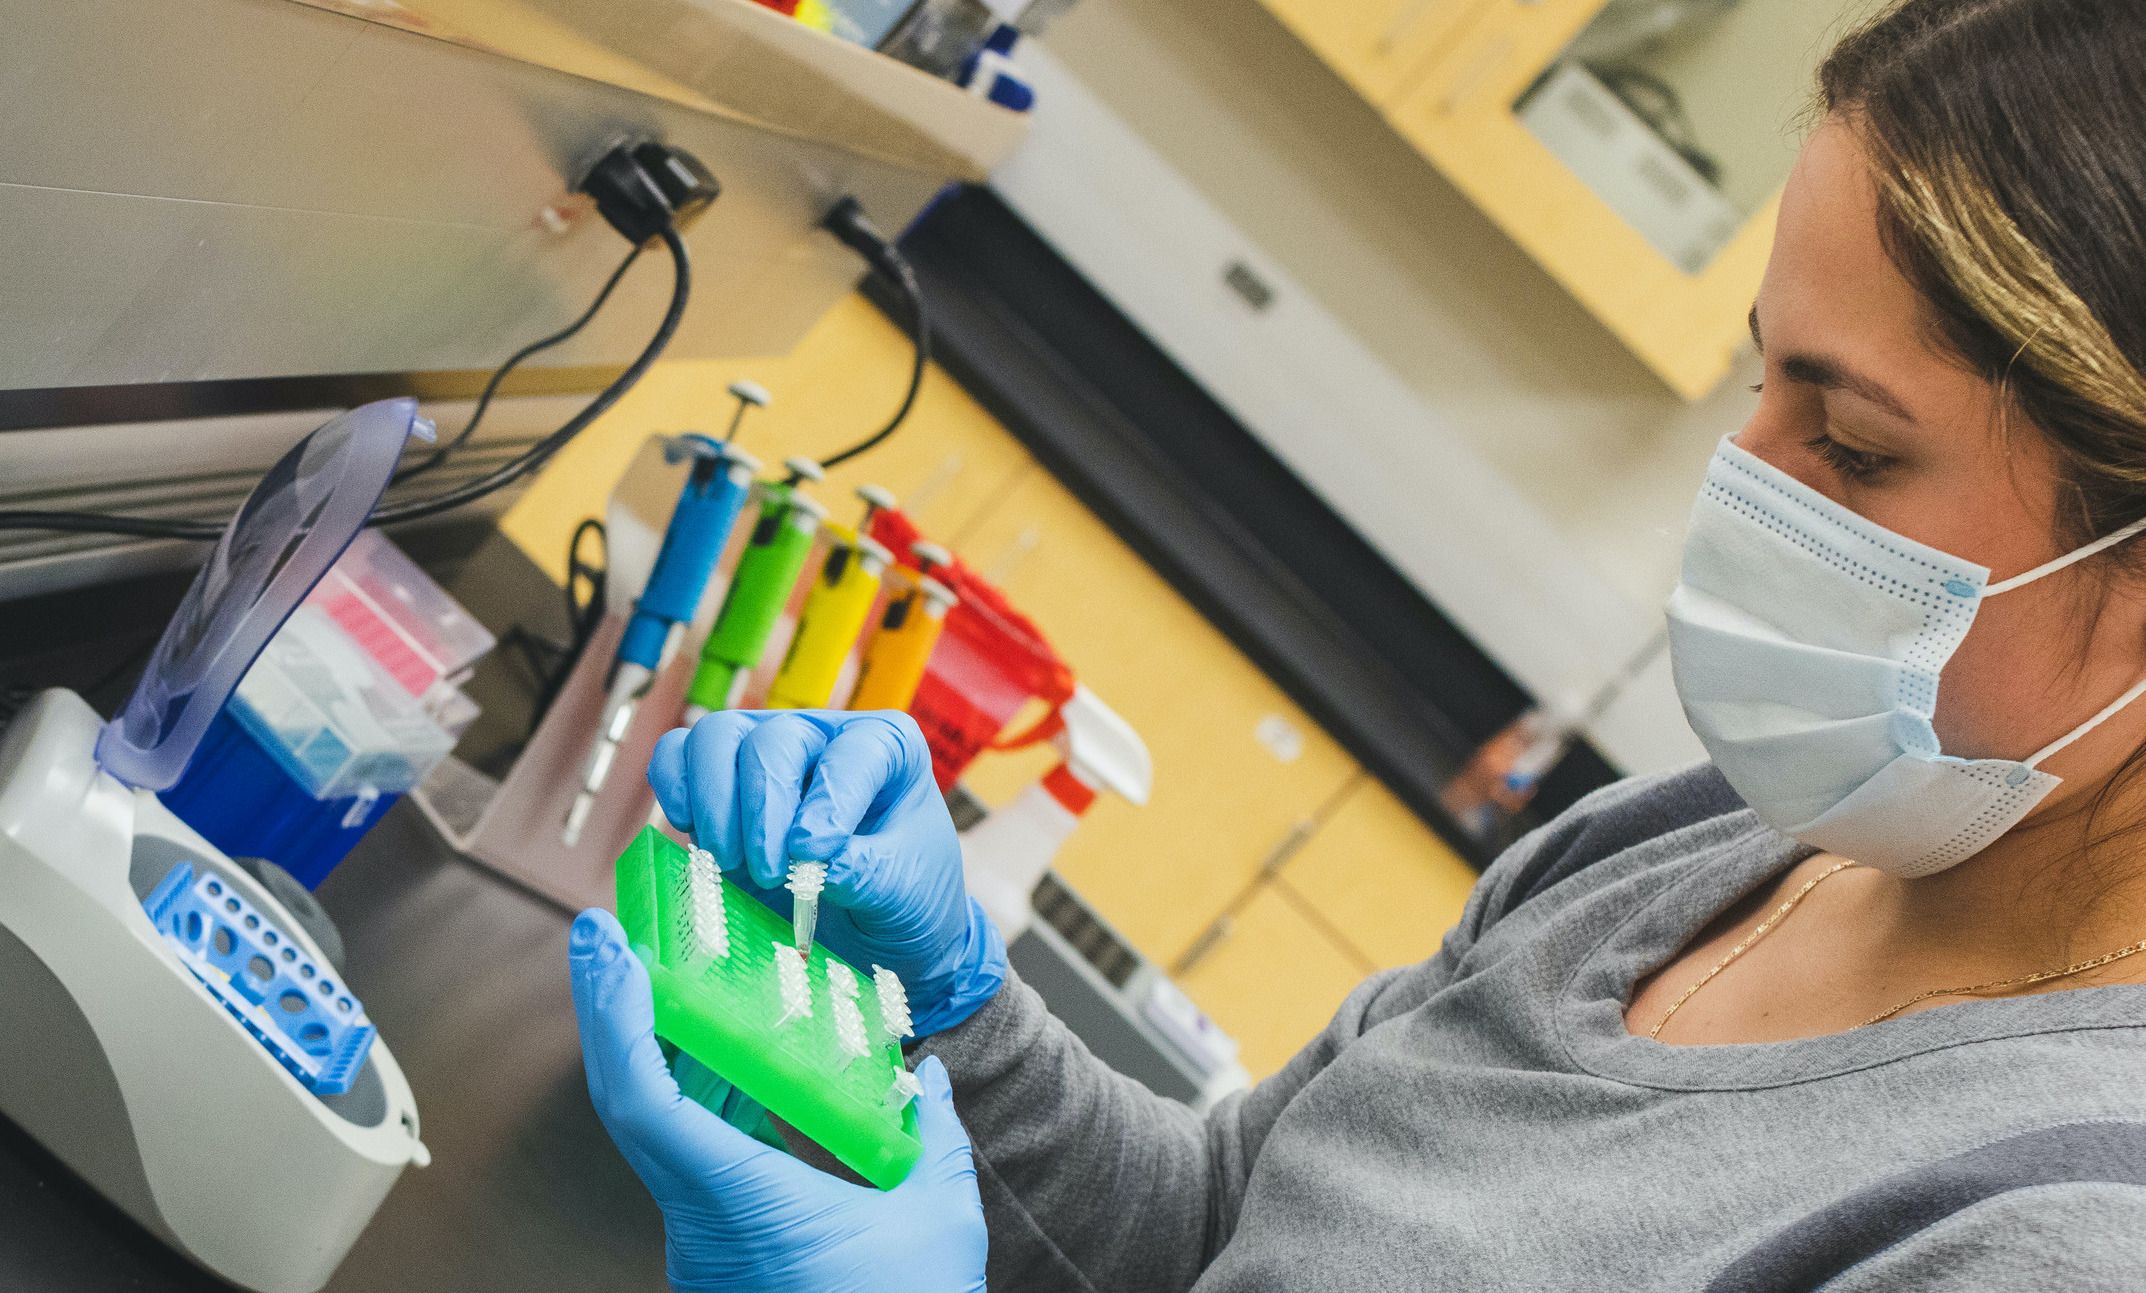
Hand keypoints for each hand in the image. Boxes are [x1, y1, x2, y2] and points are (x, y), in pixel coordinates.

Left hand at [569, 909, 987, 1292]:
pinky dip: (696, 1099)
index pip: (645, 1103)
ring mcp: (703, 1244)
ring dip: (657, 1051)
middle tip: (607, 937)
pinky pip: (689, 1162)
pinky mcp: (718, 1255)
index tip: (606, 954)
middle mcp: (700, 1226)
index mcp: (740, 1204)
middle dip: (614, 1013)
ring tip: (661, 974)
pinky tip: (720, 1058)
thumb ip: (931, 1136)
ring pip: (658, 1133)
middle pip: (633, 1106)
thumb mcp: (937, 1219)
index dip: (615, 1021)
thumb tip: (929, 1080)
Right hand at [647, 710, 1005, 1036]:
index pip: (852, 752)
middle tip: (769, 873)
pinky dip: (674, 787)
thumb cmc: (907, 904)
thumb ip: (866, 872)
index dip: (828, 801)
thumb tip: (809, 862)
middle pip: (773, 740)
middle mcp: (823, 738)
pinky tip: (690, 832)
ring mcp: (765, 755)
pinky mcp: (719, 786)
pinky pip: (677, 756)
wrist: (879, 941)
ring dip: (715, 802)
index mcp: (887, 748)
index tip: (812, 854)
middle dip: (762, 810)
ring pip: (717, 737)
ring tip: (731, 862)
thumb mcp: (906, 892)